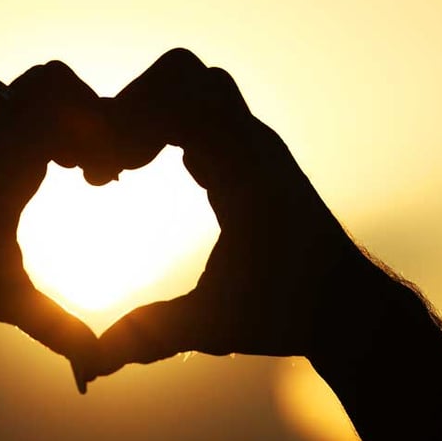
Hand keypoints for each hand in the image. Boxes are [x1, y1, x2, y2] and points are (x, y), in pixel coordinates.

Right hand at [83, 49, 373, 377]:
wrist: (352, 309)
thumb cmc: (290, 316)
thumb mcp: (212, 327)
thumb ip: (149, 338)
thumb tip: (89, 367)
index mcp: (248, 173)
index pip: (183, 100)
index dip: (128, 122)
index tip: (100, 173)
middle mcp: (254, 146)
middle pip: (185, 73)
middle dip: (132, 107)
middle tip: (104, 166)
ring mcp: (253, 145)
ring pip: (193, 85)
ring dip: (148, 112)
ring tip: (119, 167)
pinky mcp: (248, 155)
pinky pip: (200, 112)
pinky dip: (162, 126)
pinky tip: (138, 170)